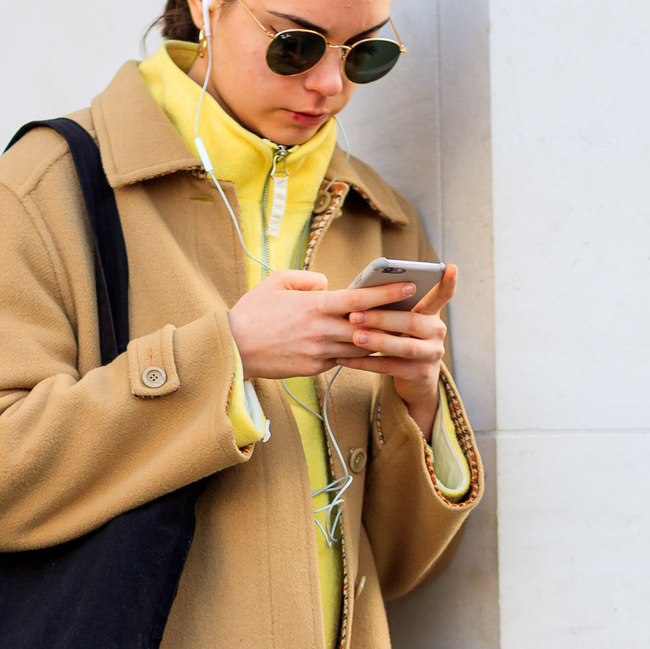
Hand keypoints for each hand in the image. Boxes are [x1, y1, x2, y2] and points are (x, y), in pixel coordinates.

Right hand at [228, 272, 433, 382]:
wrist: (232, 351)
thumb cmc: (251, 313)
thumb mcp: (275, 283)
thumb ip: (306, 279)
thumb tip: (327, 283)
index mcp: (314, 306)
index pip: (359, 299)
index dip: (386, 293)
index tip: (408, 288)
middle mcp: (322, 330)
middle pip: (368, 326)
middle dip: (394, 321)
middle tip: (417, 314)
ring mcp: (319, 352)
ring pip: (360, 347)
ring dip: (382, 341)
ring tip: (403, 333)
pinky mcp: (314, 368)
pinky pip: (344, 361)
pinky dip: (360, 355)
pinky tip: (374, 350)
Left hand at [341, 264, 455, 439]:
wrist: (415, 378)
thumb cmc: (401, 338)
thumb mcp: (402, 321)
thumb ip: (394, 308)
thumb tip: (363, 293)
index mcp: (432, 313)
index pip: (443, 295)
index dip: (448, 282)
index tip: (450, 267)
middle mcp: (436, 332)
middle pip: (411, 322)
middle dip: (382, 318)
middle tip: (355, 316)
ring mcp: (432, 354)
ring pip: (404, 347)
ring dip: (377, 341)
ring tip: (354, 337)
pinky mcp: (421, 373)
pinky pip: (390, 368)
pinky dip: (366, 363)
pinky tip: (346, 359)